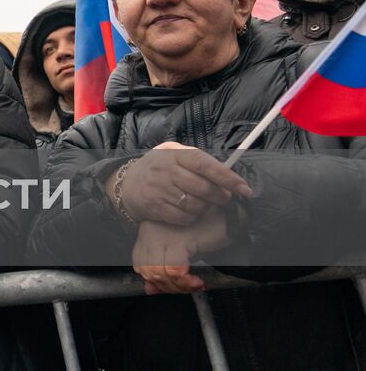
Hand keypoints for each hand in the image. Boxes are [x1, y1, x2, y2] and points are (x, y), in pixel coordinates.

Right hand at [113, 142, 249, 225]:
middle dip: (220, 197)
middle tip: (223, 198)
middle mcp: (165, 170)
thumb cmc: (160, 167)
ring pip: (195, 205)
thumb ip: (198, 161)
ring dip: (204, 208)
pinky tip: (187, 210)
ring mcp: (159, 189)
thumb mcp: (174, 154)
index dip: (228, 178)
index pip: (206, 165)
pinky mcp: (155, 206)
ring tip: (201, 203)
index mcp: (174, 154)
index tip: (244, 189)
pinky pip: (184, 217)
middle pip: (203, 188)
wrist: (128, 184)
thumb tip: (229, 173)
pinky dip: (191, 217)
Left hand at [131, 209, 231, 294]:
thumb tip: (150, 289)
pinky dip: (185, 282)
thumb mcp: (178, 253)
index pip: (139, 264)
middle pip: (146, 270)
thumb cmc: (202, 233)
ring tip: (193, 286)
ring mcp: (160, 235)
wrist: (226, 215)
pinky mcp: (179, 241)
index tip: (172, 287)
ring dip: (177, 287)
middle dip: (166, 286)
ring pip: (158, 273)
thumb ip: (162, 269)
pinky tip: (197, 282)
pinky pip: (174, 271)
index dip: (154, 280)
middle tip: (185, 289)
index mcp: (145, 232)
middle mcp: (148, 232)